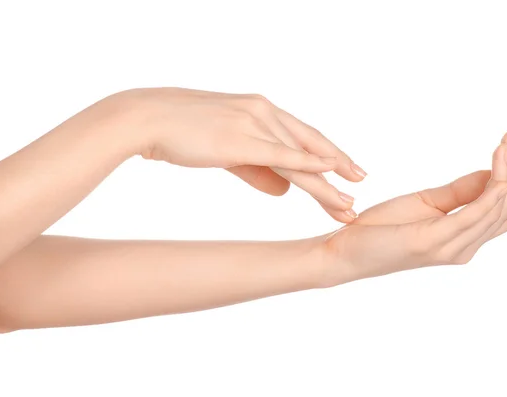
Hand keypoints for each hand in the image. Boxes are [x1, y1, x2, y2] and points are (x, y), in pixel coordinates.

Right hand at [117, 88, 365, 222]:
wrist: (147, 118)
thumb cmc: (182, 132)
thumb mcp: (226, 150)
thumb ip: (257, 169)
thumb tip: (284, 191)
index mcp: (261, 111)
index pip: (304, 136)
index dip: (328, 155)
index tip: (347, 171)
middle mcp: (264, 112)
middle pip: (310, 146)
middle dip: (338, 169)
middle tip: (359, 189)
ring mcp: (254, 123)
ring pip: (301, 157)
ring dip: (326, 183)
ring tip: (346, 205)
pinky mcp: (241, 138)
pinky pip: (282, 154)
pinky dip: (308, 165)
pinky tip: (330, 173)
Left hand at [320, 131, 506, 285]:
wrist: (346, 251)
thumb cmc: (381, 229)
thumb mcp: (426, 202)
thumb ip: (459, 191)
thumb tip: (490, 174)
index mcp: (463, 237)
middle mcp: (464, 246)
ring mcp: (451, 247)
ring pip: (498, 209)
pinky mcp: (433, 241)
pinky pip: (473, 214)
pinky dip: (490, 192)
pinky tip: (495, 171)